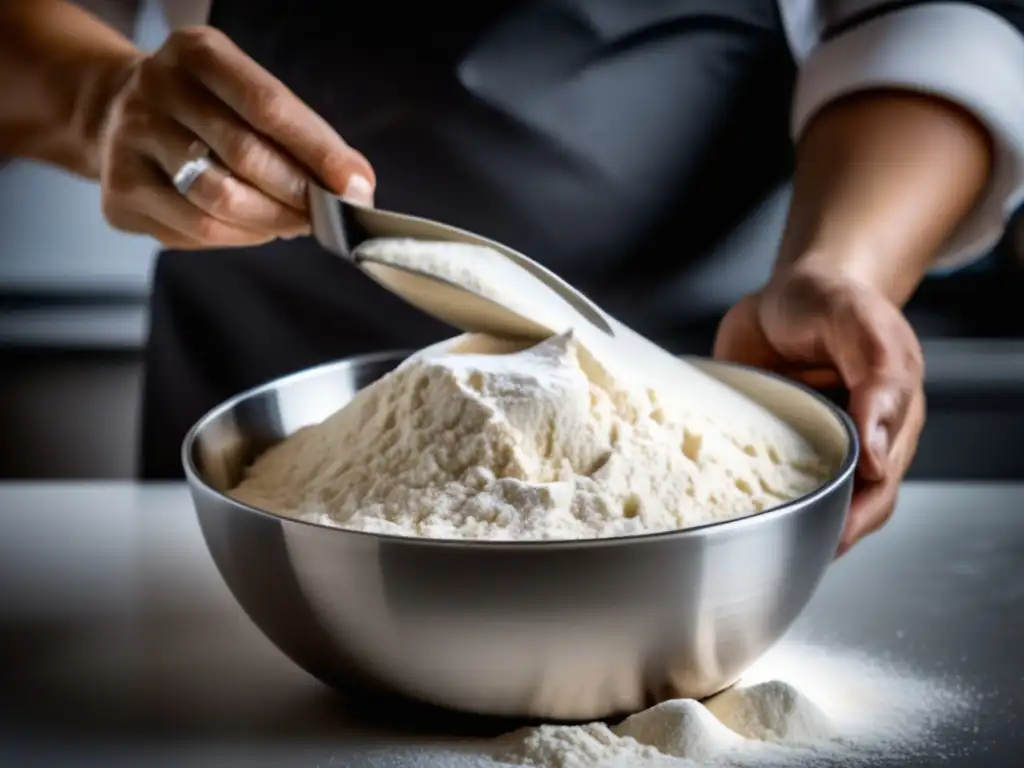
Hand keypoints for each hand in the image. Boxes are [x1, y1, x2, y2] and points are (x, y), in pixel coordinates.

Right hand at [98, 26, 375, 247]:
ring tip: (294, 222)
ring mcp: (131, 141)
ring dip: (272, 221)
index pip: (268, 105)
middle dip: (297, 194)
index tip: (354, 185)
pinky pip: (197, 230)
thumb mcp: (244, 95)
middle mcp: (157, 89)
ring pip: (219, 201)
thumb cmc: (202, 109)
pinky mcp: (121, 192)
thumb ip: (299, 133)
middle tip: (323, 212)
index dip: (318, 151)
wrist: (113, 115)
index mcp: (197, 54)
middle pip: (245, 155)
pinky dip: (241, 236)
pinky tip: (255, 228)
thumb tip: (356, 186)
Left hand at [713, 265, 924, 555]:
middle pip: (845, 506)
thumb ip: (877, 377)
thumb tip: (876, 455)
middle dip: (821, 532)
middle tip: (786, 550)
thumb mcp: (859, 324)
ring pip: (803, 499)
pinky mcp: (767, 442)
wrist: (786, 292)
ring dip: (785, 522)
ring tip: (757, 544)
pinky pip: (759, 478)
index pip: (880, 485)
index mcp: (888, 420)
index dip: (858, 515)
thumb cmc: (831, 302)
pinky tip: (724, 509)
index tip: (833, 535)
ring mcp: (808, 446)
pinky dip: (747, 496)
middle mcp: (851, 442)